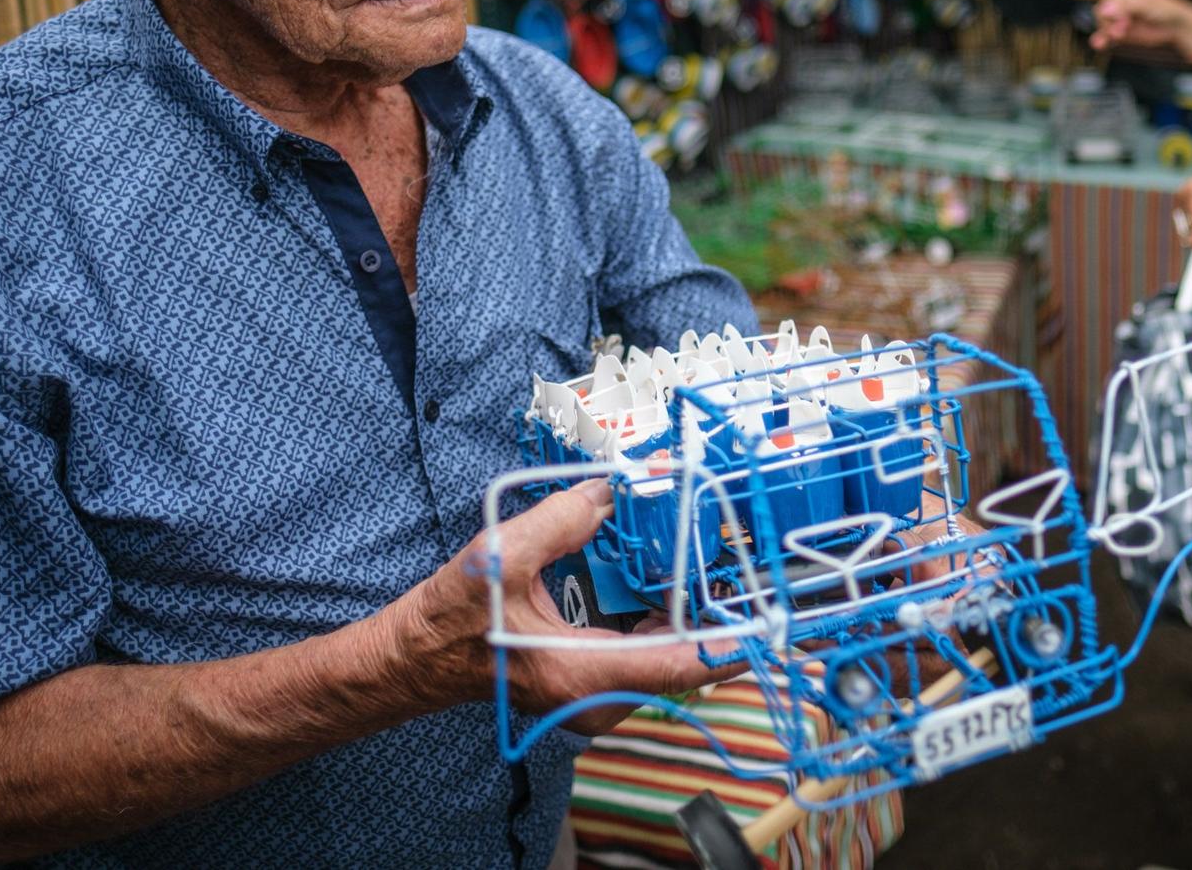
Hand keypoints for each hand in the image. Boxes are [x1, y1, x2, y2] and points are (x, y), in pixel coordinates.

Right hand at [375, 480, 742, 734]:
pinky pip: (646, 660)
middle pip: (680, 663)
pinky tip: (667, 587)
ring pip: (666, 663)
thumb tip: (609, 492)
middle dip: (712, 615)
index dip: (730, 645)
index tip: (770, 621)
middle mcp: (595, 697)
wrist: (421, 659)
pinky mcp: (593, 688)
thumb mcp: (499, 557)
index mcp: (578, 671)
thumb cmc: (453, 618)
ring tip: (711, 568)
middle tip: (738, 565)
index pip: (676, 667)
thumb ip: (559, 522)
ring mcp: (595, 698)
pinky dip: (662, 626)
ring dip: (688, 619)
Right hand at [1062, 0, 1191, 58]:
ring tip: (1123, 33)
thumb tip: (1101, 10)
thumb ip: (1123, 5)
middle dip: (1109, 18)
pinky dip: (1101, 40)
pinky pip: (1105, 37)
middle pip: (1100, 10)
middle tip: (1124, 24)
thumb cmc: (1164, 8)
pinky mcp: (1122, 35)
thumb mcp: (1144, 2)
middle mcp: (1118, 4)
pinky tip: (1098, 44)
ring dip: (1109, 29)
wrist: (1177, 28)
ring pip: (1102, 25)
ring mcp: (1119, 20)